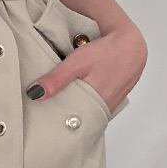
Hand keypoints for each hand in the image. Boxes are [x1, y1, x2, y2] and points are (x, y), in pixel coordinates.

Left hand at [26, 21, 146, 115]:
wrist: (132, 44)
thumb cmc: (106, 52)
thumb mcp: (77, 63)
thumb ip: (56, 79)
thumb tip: (34, 94)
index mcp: (95, 104)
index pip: (70, 124)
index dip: (55, 123)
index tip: (41, 122)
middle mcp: (104, 108)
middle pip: (78, 119)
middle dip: (63, 117)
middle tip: (45, 114)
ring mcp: (110, 104)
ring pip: (87, 112)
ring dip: (74, 109)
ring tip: (57, 105)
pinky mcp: (113, 98)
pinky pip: (95, 105)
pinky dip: (85, 102)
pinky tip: (75, 96)